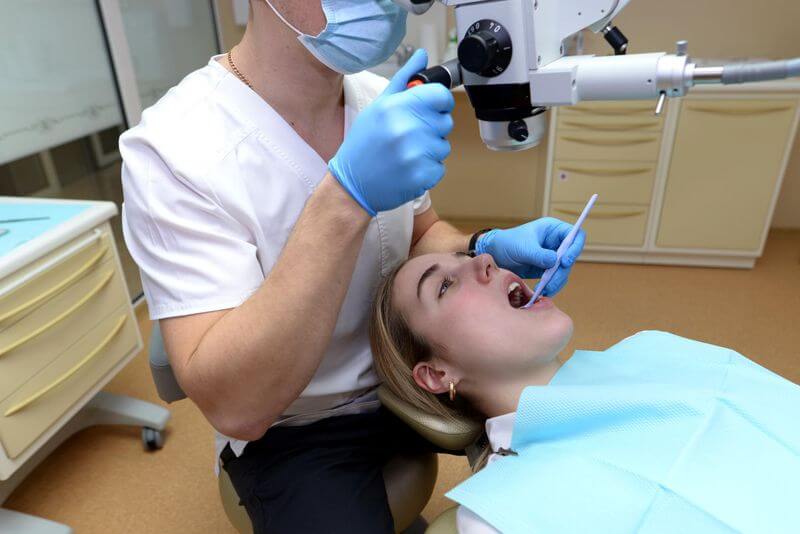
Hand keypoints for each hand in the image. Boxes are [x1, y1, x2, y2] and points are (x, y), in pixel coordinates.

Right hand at [328, 49, 454, 215]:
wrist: (352, 183)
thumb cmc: (364, 144)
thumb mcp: (379, 106)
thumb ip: (404, 79)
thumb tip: (422, 56)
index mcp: (397, 107)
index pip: (441, 96)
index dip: (439, 102)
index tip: (430, 109)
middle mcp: (407, 129)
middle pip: (445, 121)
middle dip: (432, 128)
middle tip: (409, 136)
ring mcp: (415, 154)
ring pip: (443, 146)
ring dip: (430, 150)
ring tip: (406, 154)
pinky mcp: (421, 176)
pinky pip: (440, 167)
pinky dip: (428, 170)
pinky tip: (408, 168)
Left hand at [475, 217, 585, 295]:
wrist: (495, 255)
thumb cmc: (507, 243)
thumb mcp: (523, 248)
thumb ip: (539, 254)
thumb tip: (555, 262)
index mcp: (552, 229)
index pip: (575, 235)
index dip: (575, 248)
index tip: (565, 261)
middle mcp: (555, 242)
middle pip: (570, 256)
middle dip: (562, 271)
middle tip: (552, 281)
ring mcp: (551, 256)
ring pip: (563, 270)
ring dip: (557, 281)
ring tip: (546, 289)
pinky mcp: (546, 269)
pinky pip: (555, 278)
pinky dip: (552, 285)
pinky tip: (543, 291)